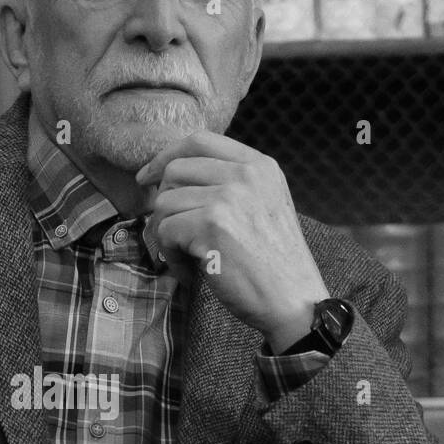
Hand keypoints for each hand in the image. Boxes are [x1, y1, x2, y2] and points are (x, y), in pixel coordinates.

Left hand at [135, 131, 328, 349]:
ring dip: (166, 235)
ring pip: (165, 203)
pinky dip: (170, 256)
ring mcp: (229, 197)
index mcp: (260, 166)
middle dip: (163, 203)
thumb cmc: (274, 265)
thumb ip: (230, 185)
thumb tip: (171, 180)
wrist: (294, 302)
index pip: (199, 140)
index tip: (148, 177)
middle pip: (175, 170)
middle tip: (172, 234)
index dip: (166, 156)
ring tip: (188, 258)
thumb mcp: (263, 207)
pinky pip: (165, 231)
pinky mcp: (211, 224)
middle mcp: (246, 174)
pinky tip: (190, 272)